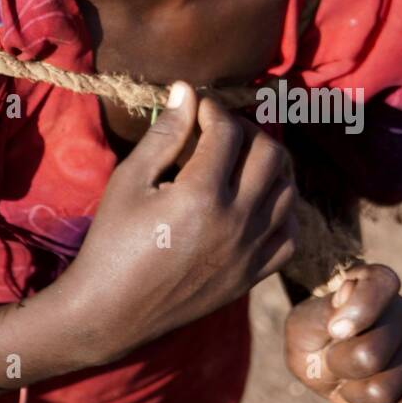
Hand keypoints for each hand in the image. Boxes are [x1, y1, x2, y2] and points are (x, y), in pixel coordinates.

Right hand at [61, 81, 298, 366]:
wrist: (111, 312)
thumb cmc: (112, 241)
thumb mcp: (129, 181)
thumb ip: (164, 134)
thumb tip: (187, 90)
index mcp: (202, 195)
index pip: (228, 131)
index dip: (213, 108)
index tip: (195, 105)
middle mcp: (237, 222)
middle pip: (270, 153)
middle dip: (247, 129)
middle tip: (219, 129)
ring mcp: (251, 252)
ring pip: (288, 190)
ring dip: (269, 164)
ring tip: (239, 158)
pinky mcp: (253, 275)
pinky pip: (289, 233)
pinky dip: (281, 208)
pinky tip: (256, 200)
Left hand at [284, 263, 401, 402]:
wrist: (321, 356)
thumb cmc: (313, 332)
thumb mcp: (303, 321)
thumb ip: (323, 310)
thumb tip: (348, 293)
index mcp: (375, 282)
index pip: (382, 286)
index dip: (357, 312)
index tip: (333, 330)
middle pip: (372, 355)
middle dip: (339, 365)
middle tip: (331, 358)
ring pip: (384, 390)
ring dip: (352, 394)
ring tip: (346, 380)